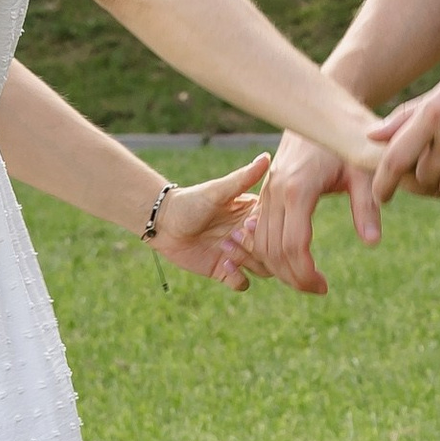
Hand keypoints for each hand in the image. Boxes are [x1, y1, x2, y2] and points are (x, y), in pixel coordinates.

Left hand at [148, 153, 273, 289]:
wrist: (163, 223)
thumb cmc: (190, 201)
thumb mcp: (218, 190)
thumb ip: (243, 178)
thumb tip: (267, 156)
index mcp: (253, 216)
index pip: (276, 228)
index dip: (266, 230)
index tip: (246, 223)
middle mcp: (249, 236)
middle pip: (272, 252)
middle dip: (256, 249)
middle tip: (230, 237)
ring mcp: (239, 255)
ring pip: (263, 269)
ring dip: (248, 262)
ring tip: (224, 249)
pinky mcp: (224, 270)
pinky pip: (243, 283)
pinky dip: (238, 278)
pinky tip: (224, 264)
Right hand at [245, 127, 384, 295]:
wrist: (323, 113)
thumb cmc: (348, 143)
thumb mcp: (363, 172)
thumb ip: (367, 207)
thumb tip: (372, 242)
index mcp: (298, 189)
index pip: (293, 245)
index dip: (305, 273)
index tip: (323, 287)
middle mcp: (276, 191)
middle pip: (272, 250)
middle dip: (292, 277)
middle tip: (318, 289)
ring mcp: (267, 191)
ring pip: (260, 243)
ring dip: (279, 268)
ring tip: (307, 280)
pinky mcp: (266, 191)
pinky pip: (259, 230)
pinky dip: (269, 252)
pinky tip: (291, 262)